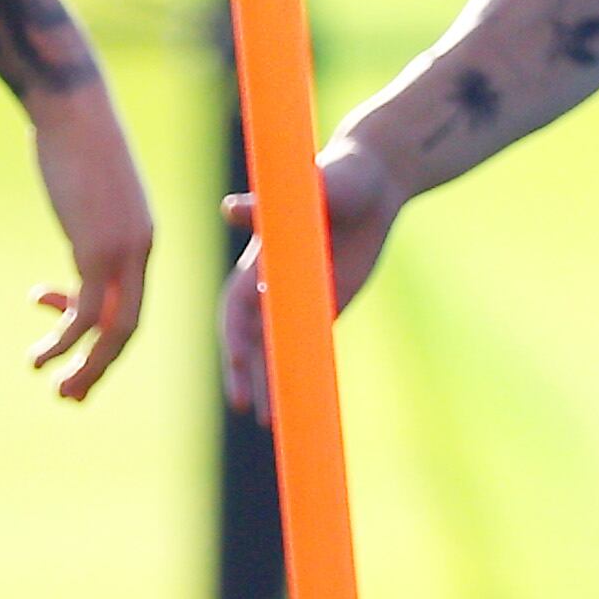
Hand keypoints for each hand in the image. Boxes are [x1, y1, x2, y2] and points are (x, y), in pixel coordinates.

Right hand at [24, 81, 156, 401]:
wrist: (72, 105)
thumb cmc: (73, 135)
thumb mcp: (87, 184)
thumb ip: (88, 213)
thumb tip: (76, 217)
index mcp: (141, 236)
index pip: (128, 301)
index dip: (98, 332)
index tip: (56, 334)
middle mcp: (140, 249)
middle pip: (128, 328)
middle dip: (101, 367)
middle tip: (72, 395)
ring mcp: (122, 251)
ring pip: (112, 331)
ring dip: (85, 366)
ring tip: (53, 386)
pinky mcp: (96, 249)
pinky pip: (85, 314)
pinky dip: (63, 342)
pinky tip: (39, 356)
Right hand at [219, 137, 404, 423]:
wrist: (371, 181)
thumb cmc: (337, 175)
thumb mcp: (310, 189)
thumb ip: (269, 205)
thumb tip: (228, 209)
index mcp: (259, 258)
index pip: (237, 308)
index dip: (234, 339)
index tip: (238, 366)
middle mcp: (271, 282)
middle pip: (250, 338)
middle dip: (247, 374)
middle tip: (249, 410)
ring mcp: (296, 297)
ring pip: (274, 350)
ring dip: (269, 383)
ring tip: (270, 424)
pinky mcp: (322, 304)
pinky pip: (304, 345)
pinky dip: (296, 373)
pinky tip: (298, 402)